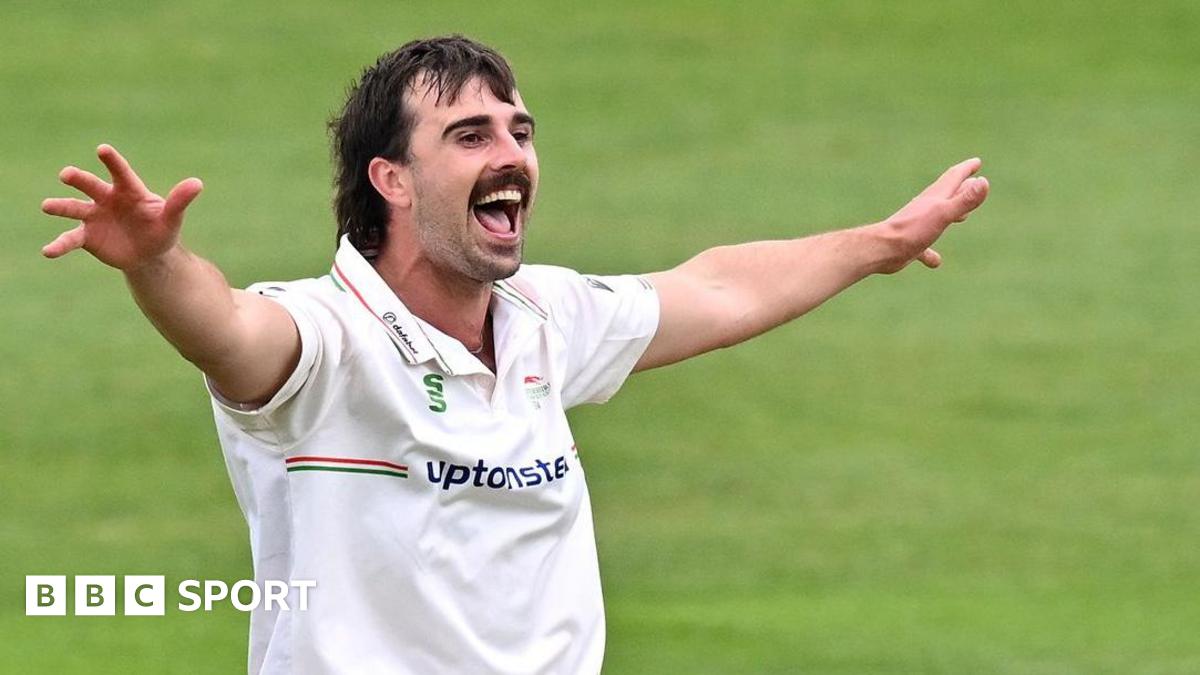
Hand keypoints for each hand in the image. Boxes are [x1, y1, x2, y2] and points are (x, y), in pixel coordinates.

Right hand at [41, 144, 202, 269]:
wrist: (148, 255)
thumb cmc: (160, 231)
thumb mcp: (172, 219)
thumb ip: (180, 201)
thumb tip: (197, 183)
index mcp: (128, 190)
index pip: (120, 172)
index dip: (112, 161)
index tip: (102, 149)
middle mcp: (106, 199)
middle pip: (91, 185)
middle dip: (79, 179)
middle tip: (66, 175)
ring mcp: (93, 216)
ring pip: (74, 208)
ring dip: (60, 206)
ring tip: (47, 206)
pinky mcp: (86, 236)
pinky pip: (70, 239)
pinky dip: (59, 245)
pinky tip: (47, 252)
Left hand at [875, 157, 988, 272]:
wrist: (882, 249)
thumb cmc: (912, 230)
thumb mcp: (943, 214)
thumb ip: (964, 200)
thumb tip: (983, 182)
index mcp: (935, 198)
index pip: (953, 178)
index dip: (966, 169)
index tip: (976, 162)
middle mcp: (926, 208)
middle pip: (946, 193)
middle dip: (961, 186)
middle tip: (972, 181)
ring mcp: (917, 225)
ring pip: (937, 216)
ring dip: (950, 214)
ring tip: (962, 217)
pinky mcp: (911, 244)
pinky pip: (924, 247)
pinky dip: (931, 252)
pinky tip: (935, 261)